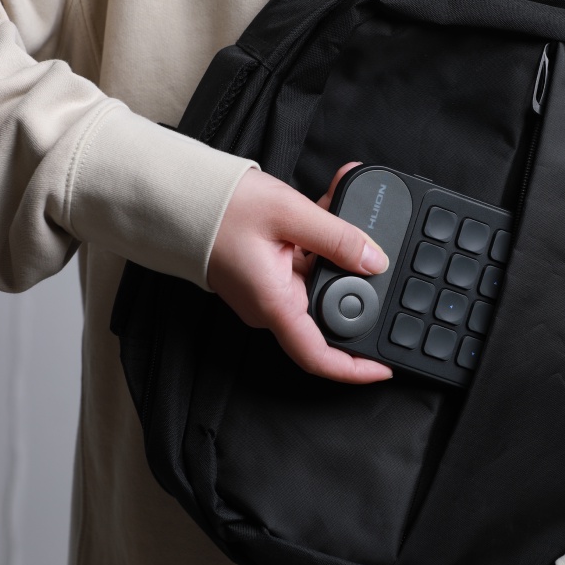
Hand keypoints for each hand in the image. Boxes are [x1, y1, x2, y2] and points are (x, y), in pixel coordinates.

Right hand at [208, 162, 392, 383]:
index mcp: (275, 304)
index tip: (385, 366)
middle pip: (332, 310)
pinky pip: (308, 260)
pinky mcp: (270, 271)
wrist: (179, 196)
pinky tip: (335, 197)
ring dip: (343, 245)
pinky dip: (324, 235)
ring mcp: (271, 289)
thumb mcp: (288, 214)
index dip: (355, 369)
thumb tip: (375, 261)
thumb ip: (336, 238)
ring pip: (323, 277)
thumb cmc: (220, 208)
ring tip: (354, 200)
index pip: (318, 357)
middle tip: (380, 246)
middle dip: (362, 278)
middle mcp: (273, 305)